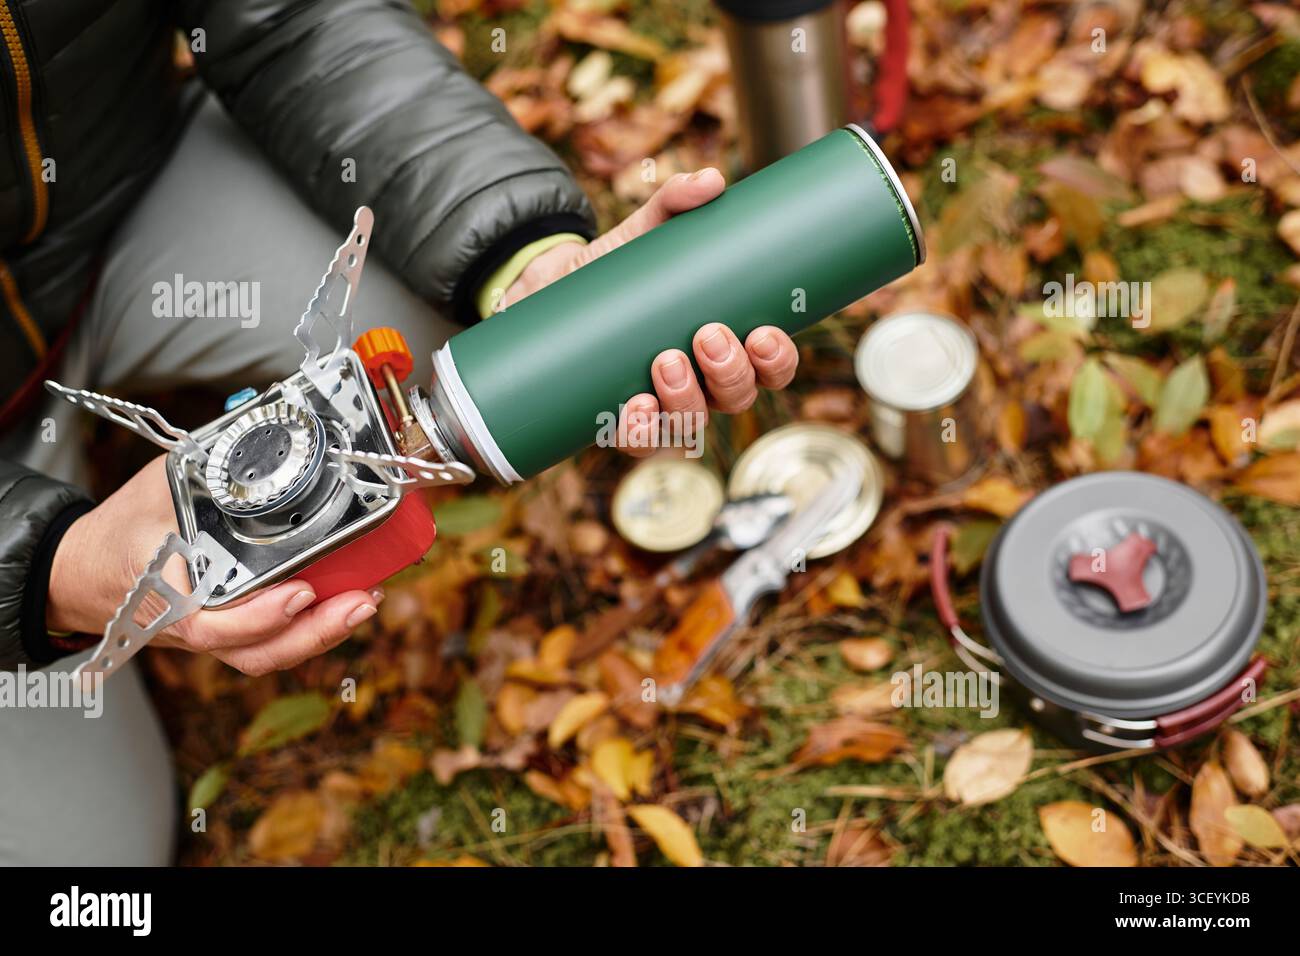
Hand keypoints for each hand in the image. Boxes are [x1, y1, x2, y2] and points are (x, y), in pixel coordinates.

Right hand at [47, 456, 382, 675]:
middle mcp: (190, 624)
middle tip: (360, 601)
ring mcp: (209, 636)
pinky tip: (343, 606)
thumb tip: (262, 432)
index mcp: (165, 591)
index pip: (209, 621)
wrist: (83, 571)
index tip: (300, 592)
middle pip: (254, 650)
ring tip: (363, 603)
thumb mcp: (160, 486)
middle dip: (313, 632)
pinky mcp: (223, 635)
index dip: (258, 617)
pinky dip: (306, 632)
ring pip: (264, 655)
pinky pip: (266, 646)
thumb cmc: (121, 531)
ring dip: (319, 635)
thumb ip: (210, 467)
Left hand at [501, 169, 799, 456]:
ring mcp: (660, 405)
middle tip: (708, 336)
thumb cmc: (613, 269)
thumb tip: (710, 180)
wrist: (545, 291)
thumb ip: (674, 202)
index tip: (765, 332)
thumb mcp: (642, 230)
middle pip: (737, 397)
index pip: (769, 366)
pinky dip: (640, 429)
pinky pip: (638, 439)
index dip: (777, 360)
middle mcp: (700, 382)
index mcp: (724, 343)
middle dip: (730, 373)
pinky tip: (634, 407)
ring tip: (665, 359)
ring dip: (687, 399)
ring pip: (692, 422)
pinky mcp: (617, 419)